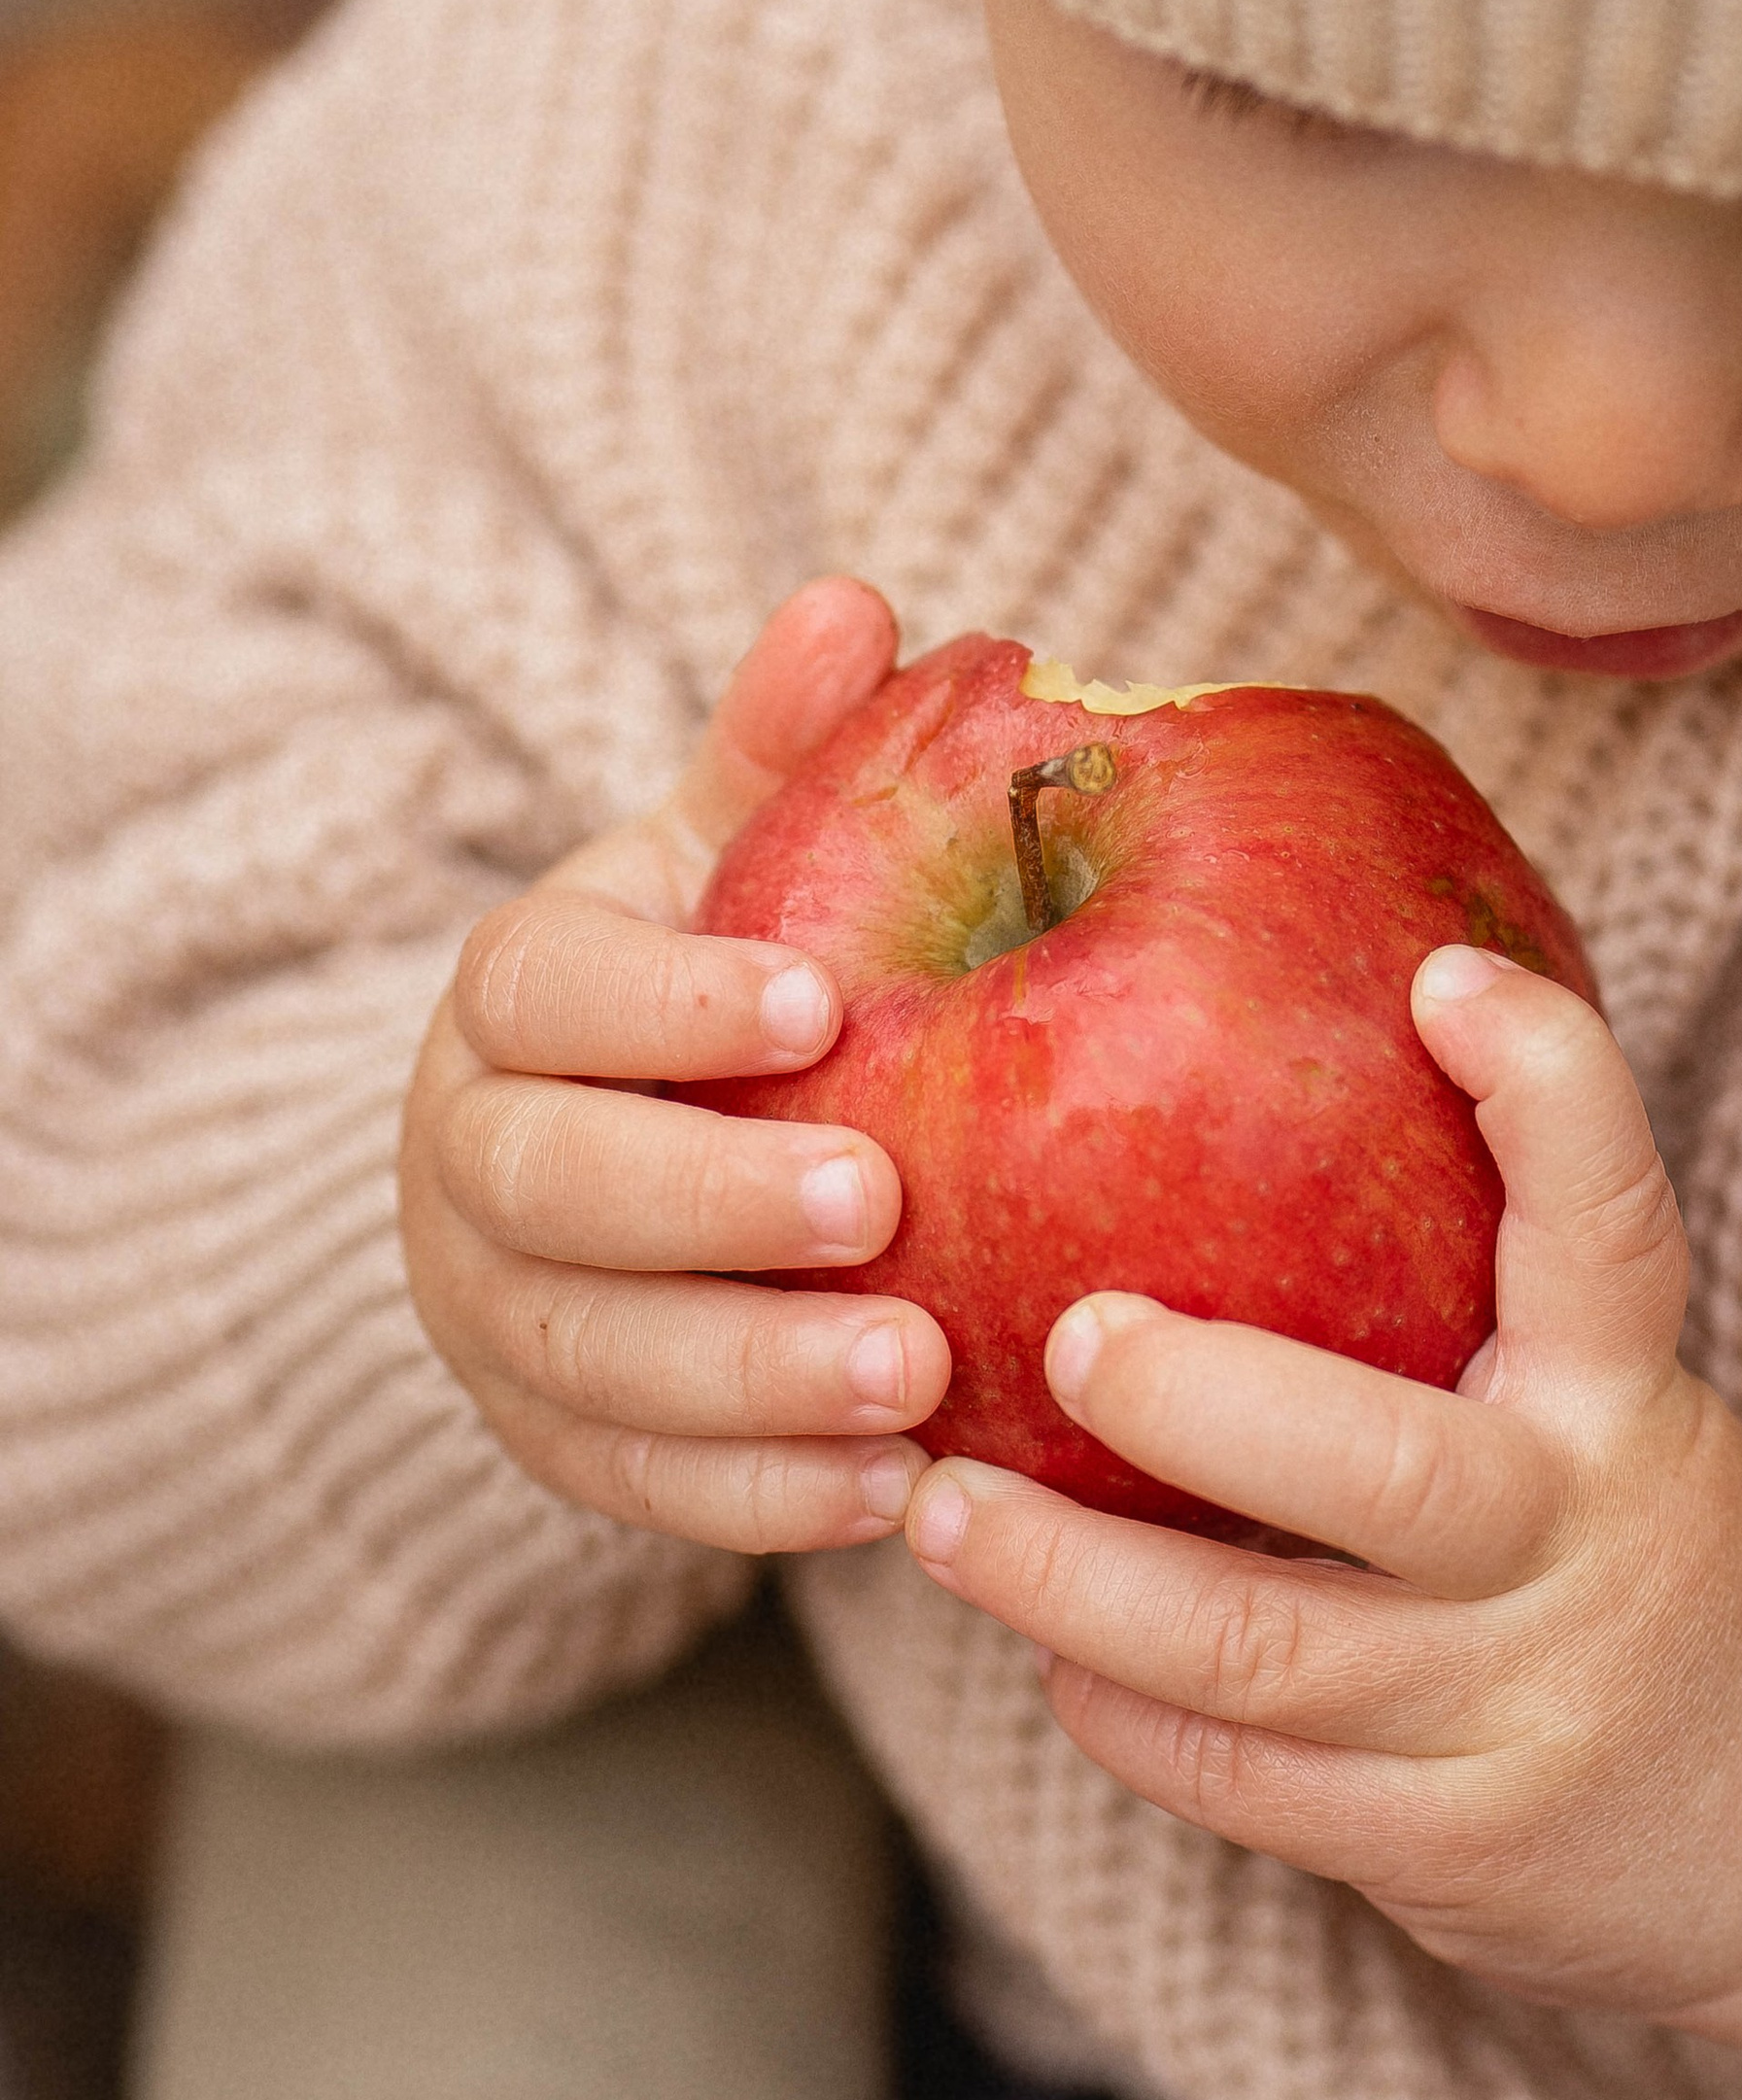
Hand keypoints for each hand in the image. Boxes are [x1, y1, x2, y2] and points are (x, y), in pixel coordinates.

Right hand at [402, 578, 950, 1553]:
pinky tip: (891, 1498)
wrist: (623, 1147)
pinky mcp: (548, 1440)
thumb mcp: (735, 858)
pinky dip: (753, 1500)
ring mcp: (494, 1314)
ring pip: (588, 1356)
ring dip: (748, 1378)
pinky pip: (632, 1486)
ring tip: (913, 1384)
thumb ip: (785, 752)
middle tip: (879, 1203)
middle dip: (711, 1204)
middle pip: (554, 1186)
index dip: (670, 999)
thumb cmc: (714, 975)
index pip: (550, 989)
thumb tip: (858, 599)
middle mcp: (470, 1156)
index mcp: (514, 996)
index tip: (821, 1002)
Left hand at [902, 946, 1741, 2020]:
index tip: (1445, 974)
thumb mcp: (1626, 1402)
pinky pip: (1244, 1780)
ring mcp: (1517, 1709)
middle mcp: (1580, 1544)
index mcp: (1632, 1400)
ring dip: (1070, 1582)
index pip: (1612, 1225)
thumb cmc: (1660, 1544)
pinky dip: (1121, 1708)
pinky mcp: (1453, 1847)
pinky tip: (1051, 1650)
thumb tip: (1231, 1087)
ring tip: (945, 1509)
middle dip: (1195, 1399)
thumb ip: (1483, 1294)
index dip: (1547, 1090)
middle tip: (1065, 1330)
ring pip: (1259, 1653)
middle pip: (1379, 1472)